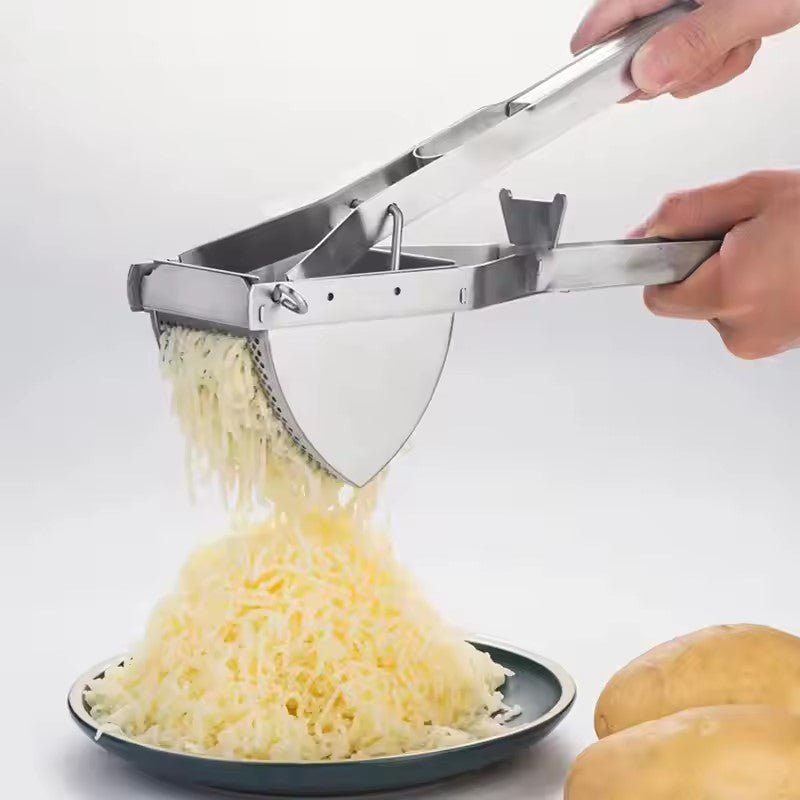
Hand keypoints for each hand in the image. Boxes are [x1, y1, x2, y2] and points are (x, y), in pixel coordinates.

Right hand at [571, 0, 799, 99]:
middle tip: (706, 56)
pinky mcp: (713, 11)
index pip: (602, 22)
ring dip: (705, 64)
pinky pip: (699, 51)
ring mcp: (693, 1)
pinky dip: (725, 56)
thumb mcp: (751, 3)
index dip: (600, 60)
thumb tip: (644, 75)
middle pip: (635, 46)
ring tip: (739, 40)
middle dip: (669, 67)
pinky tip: (747, 38)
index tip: (612, 89)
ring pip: (669, 56)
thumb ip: (696, 40)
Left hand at [633, 170, 799, 358]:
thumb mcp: (754, 193)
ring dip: (732, 278)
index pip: (657, 295)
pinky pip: (744, 316)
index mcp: (730, 291)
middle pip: (687, 301)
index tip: (679, 244)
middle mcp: (742, 328)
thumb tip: (643, 232)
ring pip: (717, 307)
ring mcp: (762, 342)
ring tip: (777, 251)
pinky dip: (754, 292)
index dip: (665, 264)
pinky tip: (784, 269)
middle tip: (747, 237)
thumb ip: (685, 214)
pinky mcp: (778, 345)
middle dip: (703, 266)